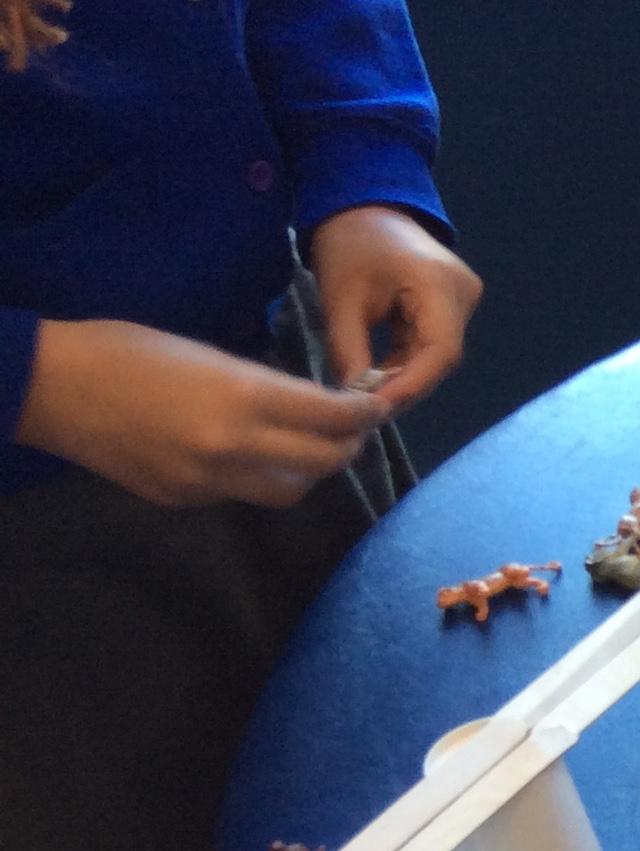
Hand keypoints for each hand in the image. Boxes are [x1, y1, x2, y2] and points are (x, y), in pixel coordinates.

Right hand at [14, 318, 390, 507]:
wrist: (52, 388)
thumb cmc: (129, 351)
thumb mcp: (209, 355)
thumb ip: (265, 387)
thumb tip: (311, 406)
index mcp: (245, 398)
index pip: (333, 418)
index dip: (364, 413)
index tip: (376, 405)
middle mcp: (234, 447)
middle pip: (323, 462)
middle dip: (346, 446)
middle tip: (353, 430)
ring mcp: (208, 480)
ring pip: (289, 490)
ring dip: (309, 471)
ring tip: (310, 447)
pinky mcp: (184, 499)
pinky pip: (242, 495)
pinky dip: (259, 478)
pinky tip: (252, 457)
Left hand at [309, 204, 482, 410]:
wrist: (362, 205)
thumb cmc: (348, 244)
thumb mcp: (341, 300)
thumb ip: (349, 353)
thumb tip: (354, 402)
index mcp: (439, 285)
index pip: (439, 352)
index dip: (410, 387)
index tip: (375, 410)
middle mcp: (463, 293)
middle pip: (442, 357)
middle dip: (405, 386)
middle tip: (368, 410)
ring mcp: (463, 298)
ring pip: (438, 353)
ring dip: (405, 376)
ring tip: (370, 395)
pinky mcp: (454, 303)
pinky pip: (434, 342)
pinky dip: (407, 360)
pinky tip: (382, 373)